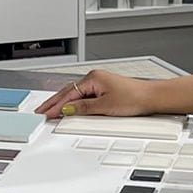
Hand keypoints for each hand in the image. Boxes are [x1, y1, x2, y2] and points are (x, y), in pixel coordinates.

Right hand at [37, 69, 156, 118]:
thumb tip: (67, 110)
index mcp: (93, 78)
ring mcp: (99, 84)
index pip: (68, 94)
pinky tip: (69, 108)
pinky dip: (73, 102)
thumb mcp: (105, 106)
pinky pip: (82, 96)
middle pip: (68, 91)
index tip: (46, 114)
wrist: (151, 97)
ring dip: (63, 102)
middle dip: (54, 102)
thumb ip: (83, 108)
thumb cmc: (134, 98)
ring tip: (50, 111)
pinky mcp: (104, 90)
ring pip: (75, 94)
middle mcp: (94, 78)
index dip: (56, 105)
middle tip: (41, 112)